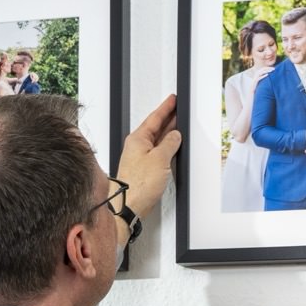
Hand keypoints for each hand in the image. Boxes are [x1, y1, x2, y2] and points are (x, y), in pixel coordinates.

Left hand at [116, 95, 181, 229]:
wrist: (128, 206)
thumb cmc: (138, 185)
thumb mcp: (160, 159)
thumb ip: (169, 144)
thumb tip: (175, 136)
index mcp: (138, 139)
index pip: (154, 118)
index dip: (165, 108)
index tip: (173, 100)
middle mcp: (136, 147)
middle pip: (154, 128)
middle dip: (167, 119)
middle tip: (178, 110)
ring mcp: (138, 159)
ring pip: (156, 141)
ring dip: (167, 134)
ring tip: (177, 126)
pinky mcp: (142, 171)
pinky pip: (156, 153)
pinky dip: (165, 148)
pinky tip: (171, 149)